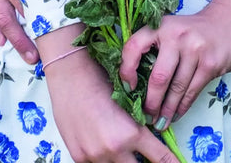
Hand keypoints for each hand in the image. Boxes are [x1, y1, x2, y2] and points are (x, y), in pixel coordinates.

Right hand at [44, 47, 177, 162]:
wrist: (71, 76)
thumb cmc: (102, 80)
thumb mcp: (128, 102)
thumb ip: (138, 125)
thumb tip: (150, 136)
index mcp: (131, 133)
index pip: (160, 158)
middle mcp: (114, 149)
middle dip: (144, 162)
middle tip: (145, 153)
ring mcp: (95, 156)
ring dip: (123, 159)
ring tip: (121, 142)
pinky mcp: (79, 158)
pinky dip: (104, 157)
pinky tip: (102, 143)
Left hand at [120, 0, 230, 127]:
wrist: (229, 21)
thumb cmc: (193, 31)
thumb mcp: (171, 30)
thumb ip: (155, 49)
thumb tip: (136, 85)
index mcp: (161, 26)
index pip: (134, 46)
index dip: (126, 69)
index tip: (128, 88)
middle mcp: (177, 35)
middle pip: (159, 77)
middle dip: (151, 102)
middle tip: (146, 116)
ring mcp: (196, 49)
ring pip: (176, 88)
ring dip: (167, 110)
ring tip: (160, 122)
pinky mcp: (210, 63)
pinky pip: (192, 91)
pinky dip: (182, 107)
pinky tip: (176, 115)